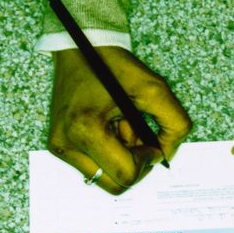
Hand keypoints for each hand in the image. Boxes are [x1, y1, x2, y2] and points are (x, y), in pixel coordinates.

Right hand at [47, 47, 190, 194]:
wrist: (81, 47)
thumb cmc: (115, 66)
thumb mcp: (155, 89)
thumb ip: (174, 125)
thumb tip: (167, 155)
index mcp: (85, 130)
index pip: (126, 174)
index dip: (147, 161)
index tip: (151, 142)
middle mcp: (65, 144)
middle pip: (115, 184)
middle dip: (134, 164)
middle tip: (136, 133)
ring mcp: (59, 147)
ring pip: (105, 178)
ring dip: (122, 158)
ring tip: (120, 125)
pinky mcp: (58, 146)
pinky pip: (94, 166)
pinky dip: (110, 153)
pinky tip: (110, 127)